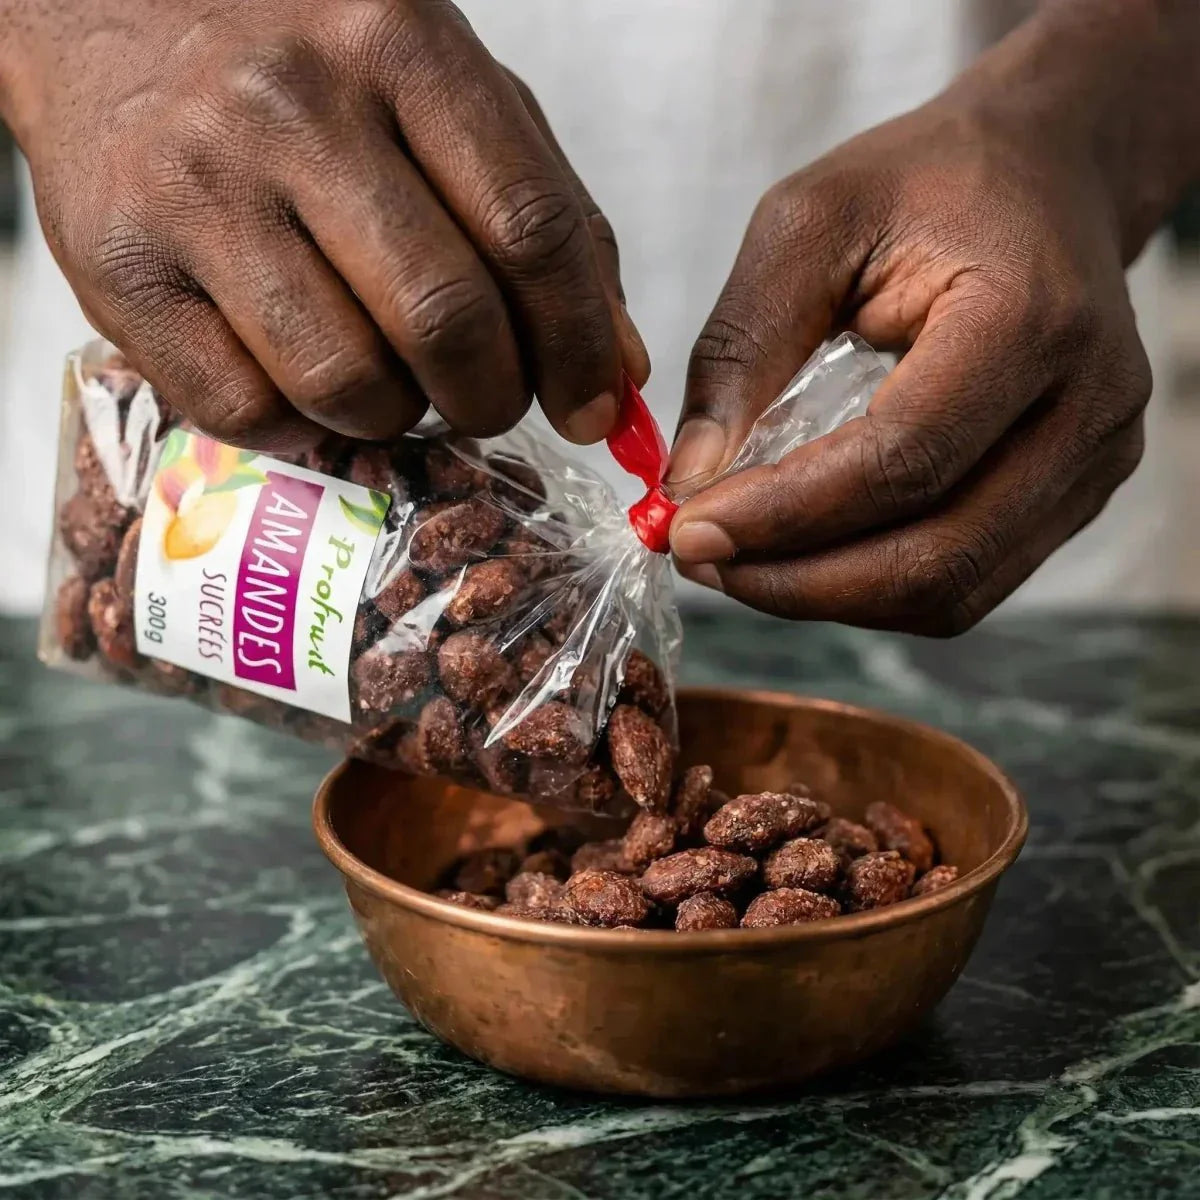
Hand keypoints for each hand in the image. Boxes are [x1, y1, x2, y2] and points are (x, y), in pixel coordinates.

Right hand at [1, 0, 647, 450]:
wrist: (105, 11)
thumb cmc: (307, 64)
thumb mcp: (444, 96)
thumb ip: (545, 218)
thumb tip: (618, 369)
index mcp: (399, 45)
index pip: (530, 229)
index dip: (581, 345)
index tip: (596, 409)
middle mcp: (290, 108)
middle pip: (443, 318)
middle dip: (491, 397)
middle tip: (487, 400)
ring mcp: (197, 188)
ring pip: (347, 381)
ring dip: (396, 415)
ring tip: (389, 376)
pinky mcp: (120, 268)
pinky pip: (246, 411)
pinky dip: (301, 427)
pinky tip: (304, 381)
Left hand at [665, 25, 1159, 634]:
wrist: (1047, 175)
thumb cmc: (924, 184)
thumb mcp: (807, 223)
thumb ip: (742, 349)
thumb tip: (691, 483)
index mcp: (1029, 317)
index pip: (902, 458)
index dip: (787, 515)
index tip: (687, 530)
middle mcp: (1086, 406)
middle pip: (935, 555)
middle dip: (798, 580)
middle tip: (700, 557)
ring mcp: (1093, 463)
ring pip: (952, 591)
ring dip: (828, 598)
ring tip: (740, 561)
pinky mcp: (1074, 496)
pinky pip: (966, 583)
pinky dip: (871, 589)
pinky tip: (804, 555)